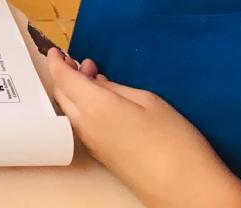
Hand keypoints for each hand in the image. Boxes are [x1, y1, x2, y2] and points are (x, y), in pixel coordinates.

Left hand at [47, 50, 240, 206]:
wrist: (185, 189)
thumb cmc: (173, 140)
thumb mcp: (148, 101)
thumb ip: (116, 89)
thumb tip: (96, 83)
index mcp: (93, 107)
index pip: (62, 79)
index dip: (55, 62)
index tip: (56, 51)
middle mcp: (84, 125)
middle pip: (62, 94)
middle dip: (67, 75)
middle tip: (85, 63)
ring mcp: (90, 142)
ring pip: (70, 110)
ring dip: (76, 91)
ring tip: (96, 78)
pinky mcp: (100, 155)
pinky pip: (82, 123)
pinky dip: (83, 107)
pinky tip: (103, 102)